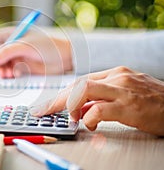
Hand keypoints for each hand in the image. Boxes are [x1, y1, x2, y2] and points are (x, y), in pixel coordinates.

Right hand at [0, 27, 72, 77]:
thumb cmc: (49, 46)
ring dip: (1, 71)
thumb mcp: (28, 46)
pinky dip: (8, 76)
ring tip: (8, 74)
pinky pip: (8, 73)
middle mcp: (10, 46)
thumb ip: (9, 51)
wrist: (65, 58)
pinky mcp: (19, 68)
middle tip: (1, 71)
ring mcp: (14, 57)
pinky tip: (15, 75)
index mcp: (11, 34)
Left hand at [31, 66, 163, 135]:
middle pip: (77, 84)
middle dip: (57, 100)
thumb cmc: (154, 101)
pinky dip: (88, 118)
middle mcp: (116, 77)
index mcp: (114, 73)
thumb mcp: (126, 92)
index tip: (48, 105)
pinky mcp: (130, 106)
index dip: (61, 94)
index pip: (80, 81)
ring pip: (84, 91)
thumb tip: (80, 108)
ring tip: (70, 119)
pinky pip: (98, 110)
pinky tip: (89, 124)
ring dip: (70, 106)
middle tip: (43, 112)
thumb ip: (103, 97)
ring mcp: (123, 89)